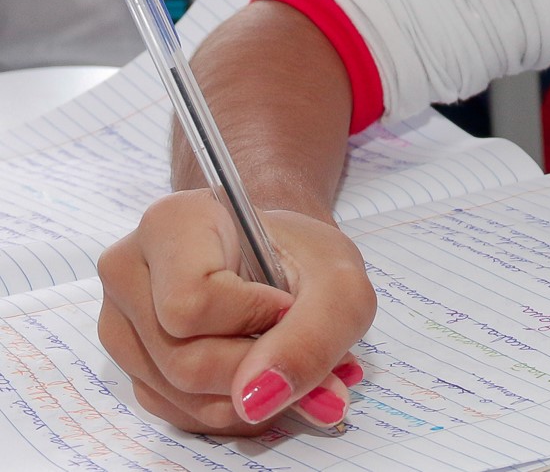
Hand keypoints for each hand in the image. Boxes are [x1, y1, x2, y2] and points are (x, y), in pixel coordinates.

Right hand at [97, 189, 376, 434]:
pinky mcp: (132, 368)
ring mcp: (121, 323)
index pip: (190, 302)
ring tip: (285, 360)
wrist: (283, 260)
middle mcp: (130, 270)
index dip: (251, 317)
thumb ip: (313, 336)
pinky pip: (178, 413)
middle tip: (298, 345)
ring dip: (247, 395)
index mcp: (171, 222)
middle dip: (255, 368)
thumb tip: (258, 398)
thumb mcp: (340, 284)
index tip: (285, 301)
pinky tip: (257, 375)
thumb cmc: (305, 257)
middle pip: (183, 360)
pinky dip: (231, 408)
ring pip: (179, 395)